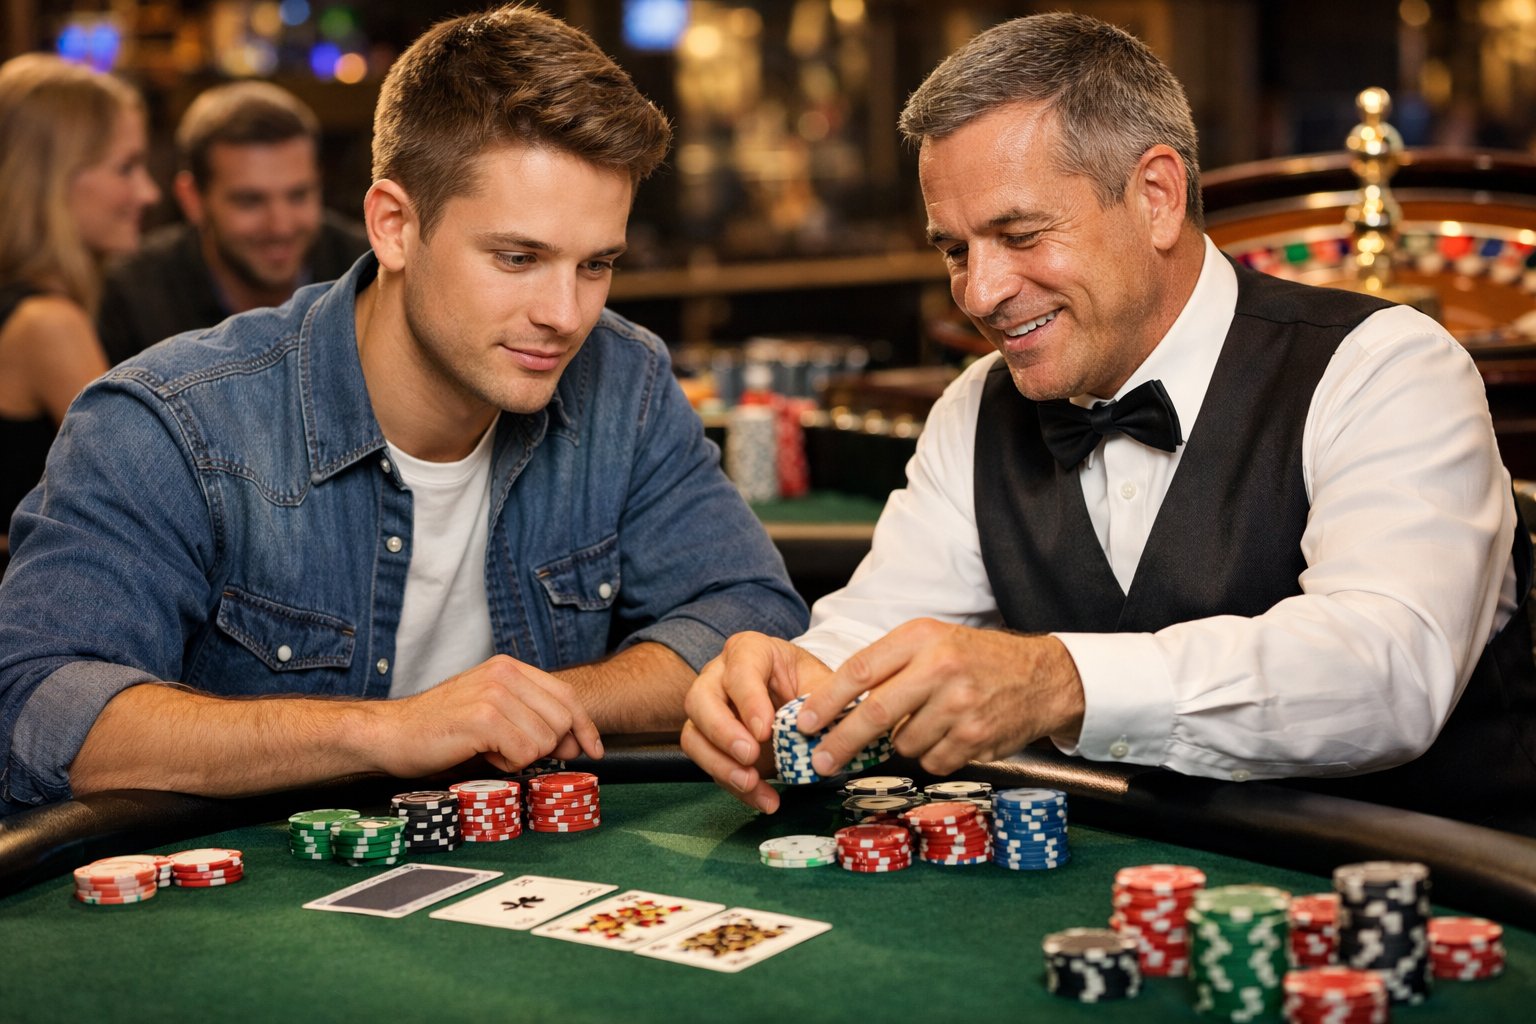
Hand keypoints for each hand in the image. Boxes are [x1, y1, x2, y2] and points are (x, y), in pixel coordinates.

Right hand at [368, 654, 602, 776]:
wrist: (391, 735)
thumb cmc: (441, 729)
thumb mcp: (492, 713)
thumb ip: (532, 719)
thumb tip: (577, 744)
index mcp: (509, 668)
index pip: (567, 695)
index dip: (585, 726)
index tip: (593, 750)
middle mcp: (505, 674)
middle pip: (563, 719)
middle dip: (551, 746)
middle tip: (518, 754)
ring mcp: (495, 694)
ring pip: (546, 739)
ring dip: (523, 757)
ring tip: (491, 751)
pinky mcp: (484, 718)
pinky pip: (525, 753)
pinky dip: (509, 765)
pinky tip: (484, 756)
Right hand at [680, 631, 832, 812]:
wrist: (796, 697)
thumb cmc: (804, 682)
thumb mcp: (820, 682)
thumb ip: (823, 699)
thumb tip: (822, 725)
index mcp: (749, 651)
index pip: (740, 670)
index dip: (749, 701)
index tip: (765, 731)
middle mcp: (719, 676)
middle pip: (701, 700)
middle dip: (723, 733)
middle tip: (750, 756)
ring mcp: (708, 709)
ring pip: (694, 735)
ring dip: (720, 765)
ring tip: (752, 784)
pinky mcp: (708, 740)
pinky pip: (708, 764)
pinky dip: (733, 785)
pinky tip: (762, 798)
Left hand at [798, 619, 1083, 777]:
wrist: (1043, 676)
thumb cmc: (977, 659)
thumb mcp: (933, 641)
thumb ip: (890, 665)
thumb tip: (837, 705)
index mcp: (921, 637)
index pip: (860, 669)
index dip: (826, 700)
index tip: (804, 721)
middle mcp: (940, 668)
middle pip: (874, 713)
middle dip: (841, 742)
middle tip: (820, 760)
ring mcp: (960, 705)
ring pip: (903, 743)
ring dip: (902, 743)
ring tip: (927, 723)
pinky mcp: (975, 737)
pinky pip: (932, 761)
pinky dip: (933, 755)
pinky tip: (951, 735)